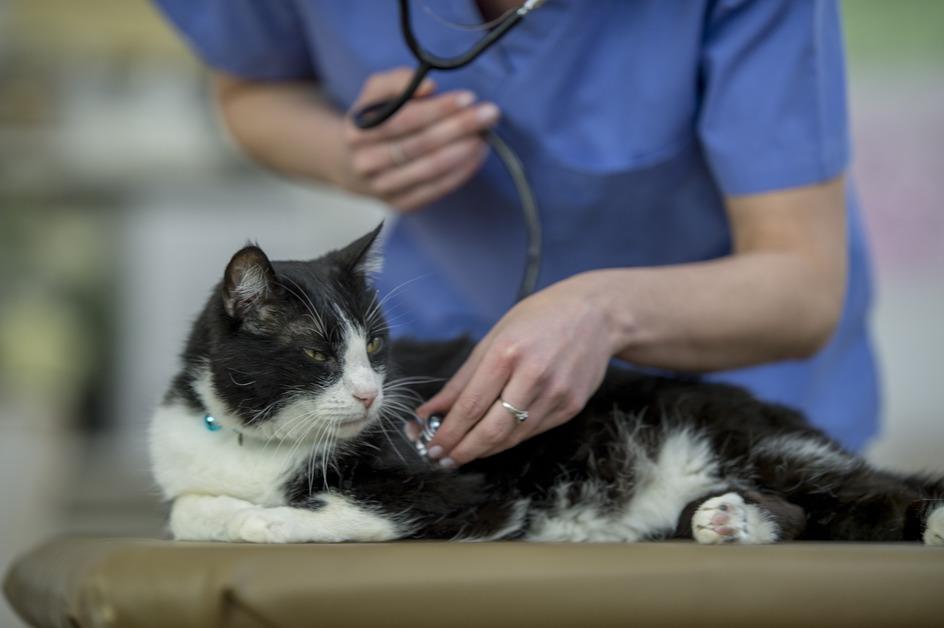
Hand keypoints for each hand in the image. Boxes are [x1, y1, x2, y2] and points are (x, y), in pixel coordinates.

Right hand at [339, 67, 499, 211]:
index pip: (403, 119)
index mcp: (357, 131)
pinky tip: (478, 155)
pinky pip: (436, 189)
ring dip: (464, 151)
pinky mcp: (400, 205)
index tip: (469, 97)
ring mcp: (383, 188)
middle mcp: (366, 163)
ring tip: (486, 135)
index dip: (438, 108)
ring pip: (430, 169)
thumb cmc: (373, 121)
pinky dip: (461, 172)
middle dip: (460, 127)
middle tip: (490, 114)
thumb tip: (429, 87)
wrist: (352, 164)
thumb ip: (398, 81)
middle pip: (420, 144)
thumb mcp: (375, 94)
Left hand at [415, 274, 618, 466]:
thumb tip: (431, 411)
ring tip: (462, 453)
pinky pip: (532, 432)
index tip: (431, 446)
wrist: (598, 315)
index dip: (448, 432)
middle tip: (442, 459)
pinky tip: (493, 440)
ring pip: (512, 437)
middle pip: (491, 430)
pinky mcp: (571, 407)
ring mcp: (556, 395)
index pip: (471, 405)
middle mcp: (533, 376)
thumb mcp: (494, 337)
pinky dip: (509, 440)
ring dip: (483, 450)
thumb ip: (463, 379)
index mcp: (508, 353)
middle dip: (462, 450)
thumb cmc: (540, 318)